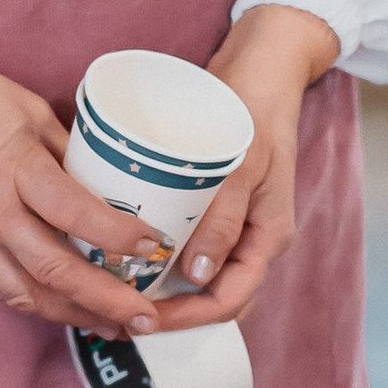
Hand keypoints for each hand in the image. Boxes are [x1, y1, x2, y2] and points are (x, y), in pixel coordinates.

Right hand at [0, 0, 170, 331]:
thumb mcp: (27, 108)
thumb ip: (68, 152)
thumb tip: (112, 187)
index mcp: (12, 168)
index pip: (77, 217)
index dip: (121, 239)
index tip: (154, 247)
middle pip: (56, 273)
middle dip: (108, 301)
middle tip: (146, 319)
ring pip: (26, 294)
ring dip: (75, 315)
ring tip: (114, 326)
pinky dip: (36, 302)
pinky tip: (64, 308)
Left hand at [132, 3, 339, 334]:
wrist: (262, 67)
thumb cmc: (253, 108)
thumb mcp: (241, 163)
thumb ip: (223, 217)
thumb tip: (201, 274)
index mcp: (268, 236)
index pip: (230, 300)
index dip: (188, 319)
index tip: (144, 320)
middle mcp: (254, 239)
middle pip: (215, 299)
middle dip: (173, 315)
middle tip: (121, 315)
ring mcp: (237, 225)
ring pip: (203, 279)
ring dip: (167, 293)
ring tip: (119, 294)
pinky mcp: (219, 208)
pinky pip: (194, 248)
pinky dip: (166, 262)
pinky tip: (130, 260)